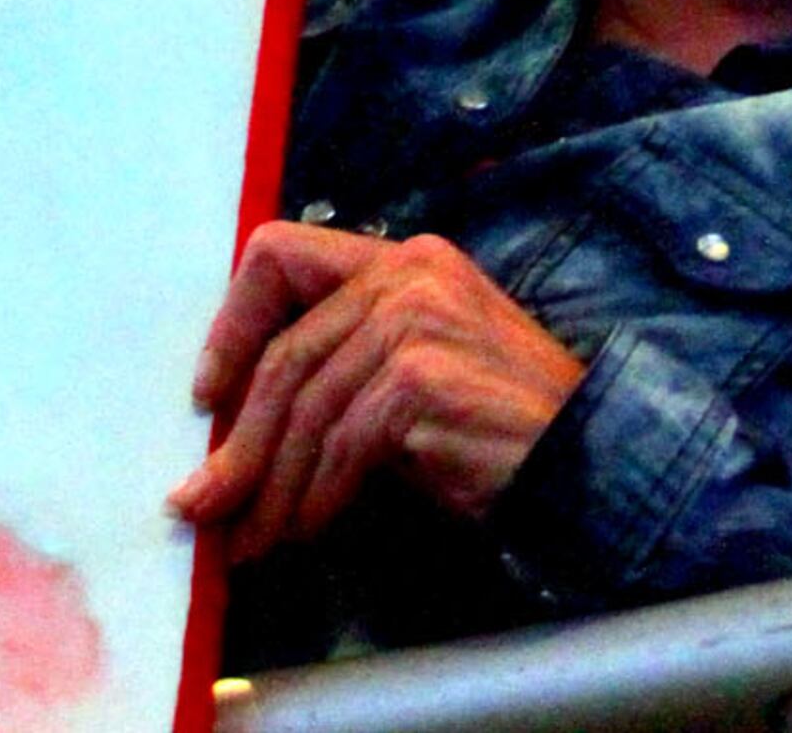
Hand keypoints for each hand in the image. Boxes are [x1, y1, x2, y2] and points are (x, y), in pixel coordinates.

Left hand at [167, 223, 586, 559]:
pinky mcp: (423, 376)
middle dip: (238, 441)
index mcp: (400, 260)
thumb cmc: (495, 430)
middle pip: (284, 354)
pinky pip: (344, 444)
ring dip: (271, 485)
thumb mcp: (408, 377)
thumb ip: (340, 370)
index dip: (231, 324)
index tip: (209, 396)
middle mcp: (406, 272)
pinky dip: (318, 496)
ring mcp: (417, 320)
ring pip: (306, 406)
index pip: (279, 255)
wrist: (589, 462)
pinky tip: (307, 531)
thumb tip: (236, 429)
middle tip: (203, 503)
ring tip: (251, 538)